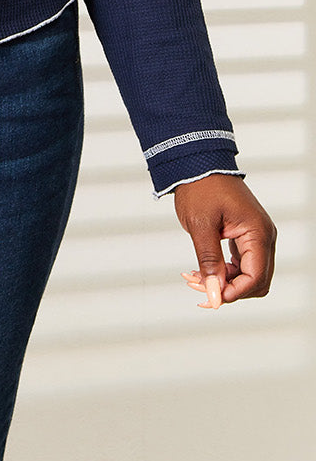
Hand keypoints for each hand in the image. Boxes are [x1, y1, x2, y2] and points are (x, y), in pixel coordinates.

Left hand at [173, 173, 275, 307]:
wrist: (198, 163)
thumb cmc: (201, 187)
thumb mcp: (201, 226)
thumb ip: (210, 261)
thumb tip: (214, 292)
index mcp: (258, 232)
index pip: (256, 277)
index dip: (234, 292)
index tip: (210, 297)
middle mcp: (263, 236)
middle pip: (257, 281)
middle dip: (230, 290)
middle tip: (200, 288)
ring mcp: (257, 236)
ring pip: (250, 275)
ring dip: (226, 282)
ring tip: (196, 278)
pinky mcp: (246, 236)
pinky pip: (242, 264)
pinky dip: (225, 272)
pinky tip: (202, 271)